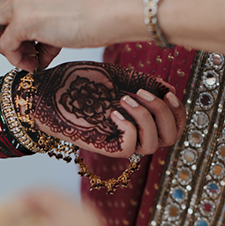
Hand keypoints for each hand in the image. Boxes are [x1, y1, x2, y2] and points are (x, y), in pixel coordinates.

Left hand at [0, 0, 126, 70]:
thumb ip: (42, 9)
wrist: (111, 11)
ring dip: (10, 48)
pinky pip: (6, 46)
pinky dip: (17, 59)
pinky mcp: (22, 22)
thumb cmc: (98, 9)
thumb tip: (31, 35)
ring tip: (30, 60)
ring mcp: (19, 1)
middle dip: (10, 36)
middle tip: (29, 51)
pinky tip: (34, 64)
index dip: (12, 18)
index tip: (28, 34)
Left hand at [30, 62, 185, 157]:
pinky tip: (113, 112)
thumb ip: (141, 81)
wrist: (45, 89)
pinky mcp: (101, 146)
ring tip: (123, 100)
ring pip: (153, 146)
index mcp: (138, 115)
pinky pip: (129, 150)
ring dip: (146, 119)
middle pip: (170, 138)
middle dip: (164, 114)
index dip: (179, 113)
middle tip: (141, 94)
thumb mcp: (115, 75)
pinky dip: (128, 129)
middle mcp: (132, 130)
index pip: (173, 126)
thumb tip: (168, 89)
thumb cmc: (76, 81)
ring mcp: (117, 139)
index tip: (169, 93)